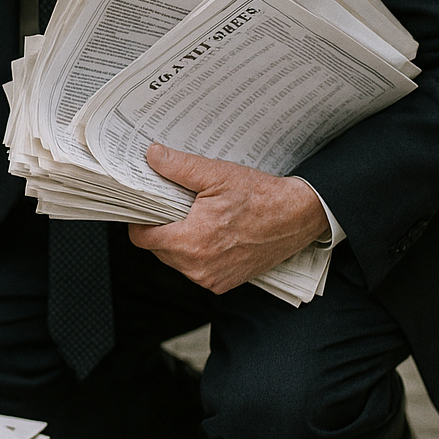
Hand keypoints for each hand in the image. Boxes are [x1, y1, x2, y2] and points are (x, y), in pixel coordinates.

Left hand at [127, 144, 328, 293]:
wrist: (299, 217)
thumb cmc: (261, 197)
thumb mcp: (216, 174)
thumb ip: (178, 167)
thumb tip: (152, 156)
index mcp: (191, 242)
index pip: (142, 238)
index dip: (140, 220)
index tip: (145, 207)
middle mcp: (198, 267)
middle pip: (158, 249)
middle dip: (162, 227)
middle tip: (175, 207)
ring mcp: (212, 279)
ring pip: (176, 260)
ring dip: (179, 241)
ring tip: (197, 218)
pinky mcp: (224, 283)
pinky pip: (196, 269)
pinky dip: (198, 253)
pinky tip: (212, 233)